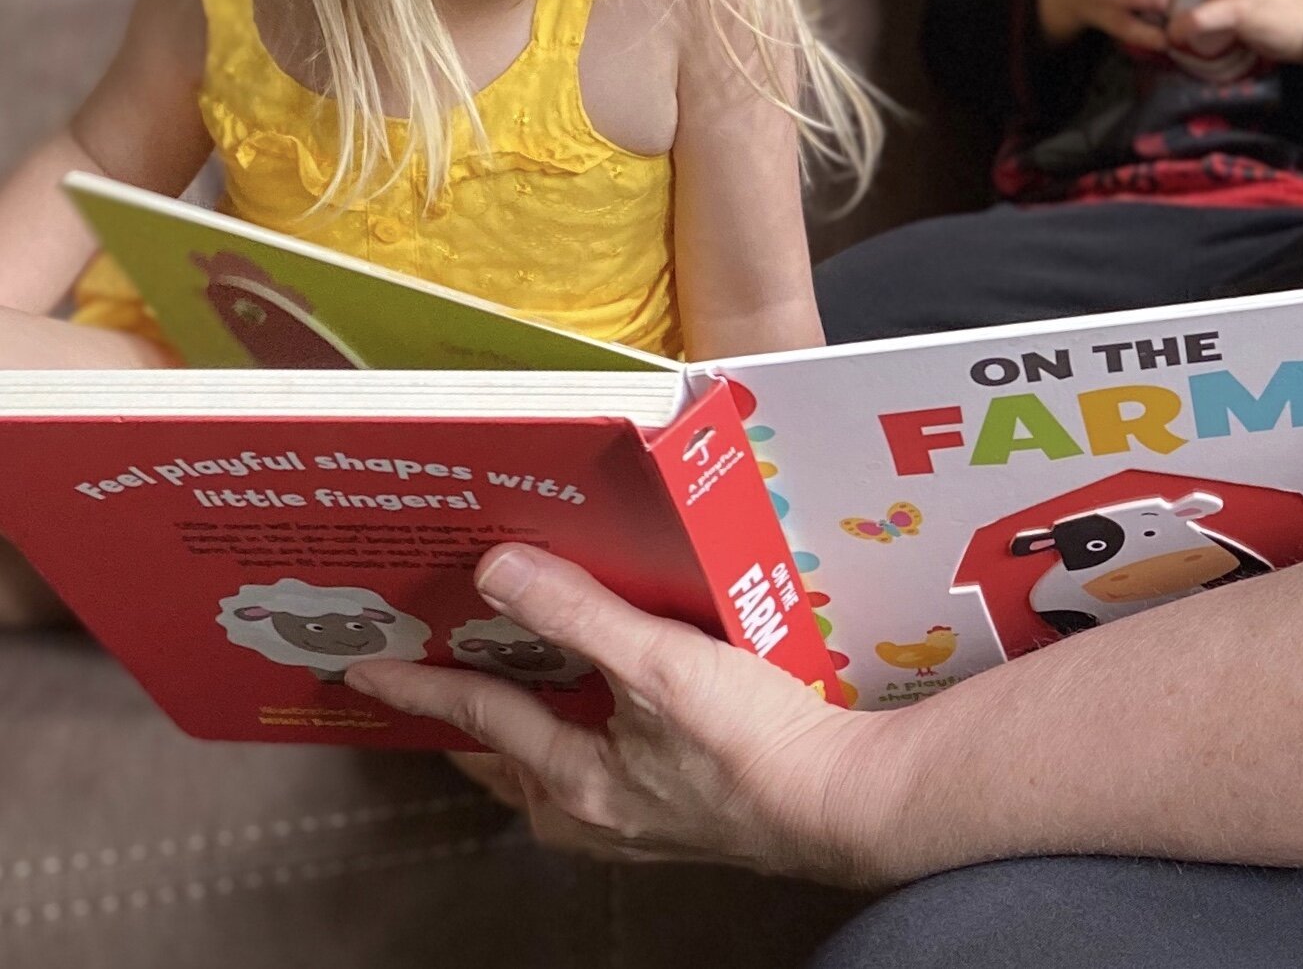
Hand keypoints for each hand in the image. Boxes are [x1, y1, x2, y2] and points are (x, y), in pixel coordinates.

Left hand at [348, 545, 908, 883]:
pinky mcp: (676, 814)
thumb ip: (579, 613)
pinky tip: (602, 718)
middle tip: (427, 687)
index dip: (425, 685)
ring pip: (549, 776)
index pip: (481, 720)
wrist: (839, 801)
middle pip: (505, 763)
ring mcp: (634, 823)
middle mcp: (592, 815)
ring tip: (504, 697)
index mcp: (574, 783)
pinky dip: (574, 742)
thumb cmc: (753, 743)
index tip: (371, 668)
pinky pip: (596, 776)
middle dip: (461, 728)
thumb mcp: (659, 663)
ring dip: (519, 737)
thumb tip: (500, 570)